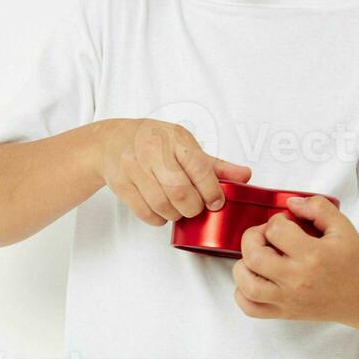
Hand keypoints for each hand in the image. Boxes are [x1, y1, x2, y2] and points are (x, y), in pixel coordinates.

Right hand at [92, 118, 251, 226]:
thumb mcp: (184, 145)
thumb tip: (245, 176)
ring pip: (163, 206)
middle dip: (194, 208)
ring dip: (177, 215)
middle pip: (181, 192)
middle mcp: (153, 151)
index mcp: (175, 139)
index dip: (212, 191)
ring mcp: (134, 167)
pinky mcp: (121, 184)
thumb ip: (215, 165)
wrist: (113, 140)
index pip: (199, 168)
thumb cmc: (154, 142)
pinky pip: (146, 213)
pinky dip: (159, 219)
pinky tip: (162, 210)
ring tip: (180, 209)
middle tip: (197, 208)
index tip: (216, 202)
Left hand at [232, 195, 358, 324]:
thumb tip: (290, 203)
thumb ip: (317, 207)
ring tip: (258, 257)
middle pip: (253, 256)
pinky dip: (242, 293)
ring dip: (244, 265)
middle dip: (252, 238)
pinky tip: (254, 279)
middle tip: (265, 235)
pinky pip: (250, 308)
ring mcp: (288, 299)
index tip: (285, 223)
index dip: (276, 220)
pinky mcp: (284, 312)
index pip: (275, 230)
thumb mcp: (342, 226)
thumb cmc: (352, 261)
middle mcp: (296, 279)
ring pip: (247, 284)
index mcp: (312, 255)